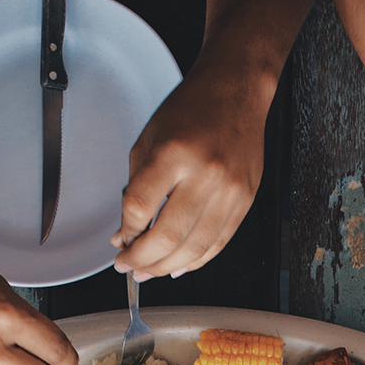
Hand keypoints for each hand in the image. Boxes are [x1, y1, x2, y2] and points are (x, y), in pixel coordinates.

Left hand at [111, 63, 271, 279]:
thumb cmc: (192, 110)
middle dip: (142, 259)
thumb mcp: (150, 139)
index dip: (126, 232)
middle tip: (128, 265)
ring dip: (167, 267)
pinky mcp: (245, 201)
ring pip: (195, 247)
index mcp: (174, 153)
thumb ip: (135, 187)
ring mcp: (230, 190)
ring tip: (149, 271)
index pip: (141, 207)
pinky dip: (196, 260)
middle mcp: (206, 174)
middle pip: (168, 236)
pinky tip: (178, 265)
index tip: (120, 240)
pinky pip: (219, 242)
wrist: (236, 93)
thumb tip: (127, 233)